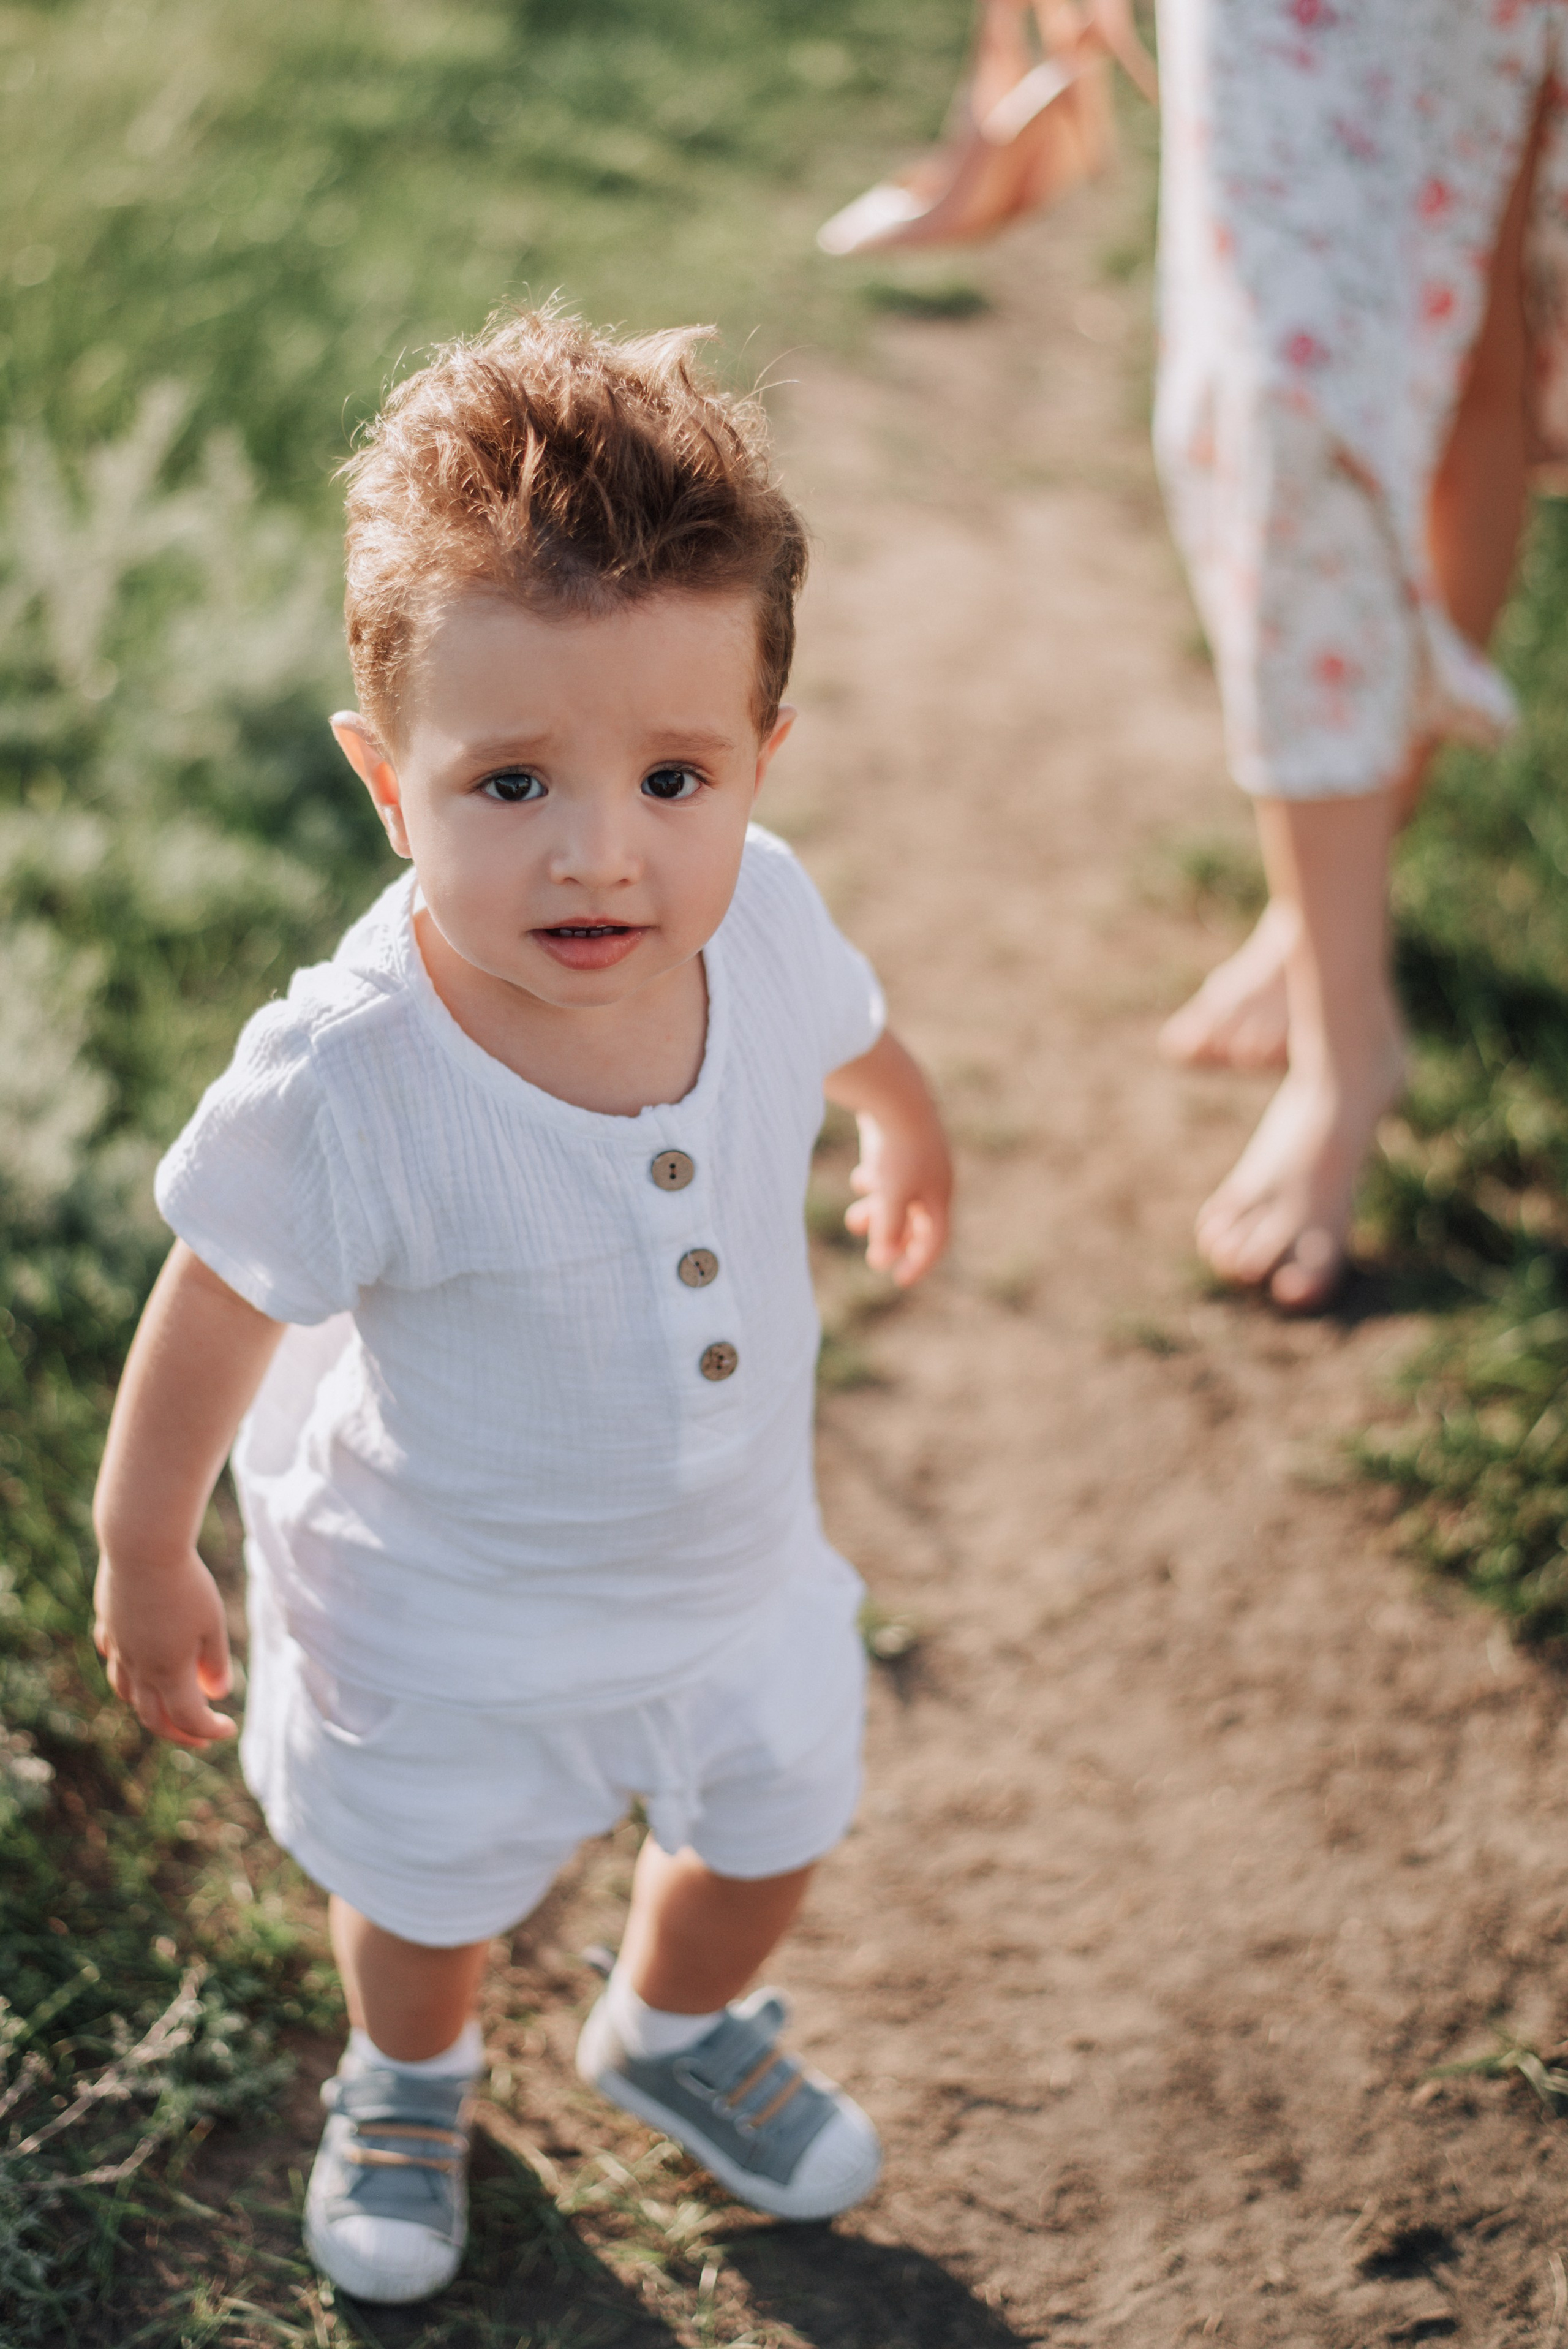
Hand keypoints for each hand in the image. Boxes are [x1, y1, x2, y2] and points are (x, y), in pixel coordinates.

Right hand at [93, 1548, 235, 1748]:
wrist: (141, 1547)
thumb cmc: (185, 1583)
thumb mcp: (211, 1623)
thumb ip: (214, 1662)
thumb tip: (218, 1694)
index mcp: (168, 1671)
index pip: (188, 1718)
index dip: (209, 1730)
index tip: (229, 1729)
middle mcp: (139, 1666)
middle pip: (153, 1717)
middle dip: (178, 1733)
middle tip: (200, 1738)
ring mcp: (119, 1647)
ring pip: (127, 1692)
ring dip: (148, 1707)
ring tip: (167, 1705)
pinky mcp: (108, 1624)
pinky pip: (114, 1659)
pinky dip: (127, 1672)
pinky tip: (137, 1665)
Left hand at [843, 1108, 950, 1284]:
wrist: (895, 1093)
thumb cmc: (897, 1149)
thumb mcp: (891, 1195)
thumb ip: (887, 1230)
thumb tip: (881, 1262)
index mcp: (940, 1194)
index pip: (937, 1239)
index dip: (920, 1262)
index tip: (899, 1280)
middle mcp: (933, 1178)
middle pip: (919, 1221)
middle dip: (895, 1239)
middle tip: (873, 1257)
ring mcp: (917, 1158)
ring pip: (901, 1197)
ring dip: (879, 1213)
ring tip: (855, 1220)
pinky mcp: (899, 1141)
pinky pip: (891, 1172)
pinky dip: (875, 1184)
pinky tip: (861, 1179)